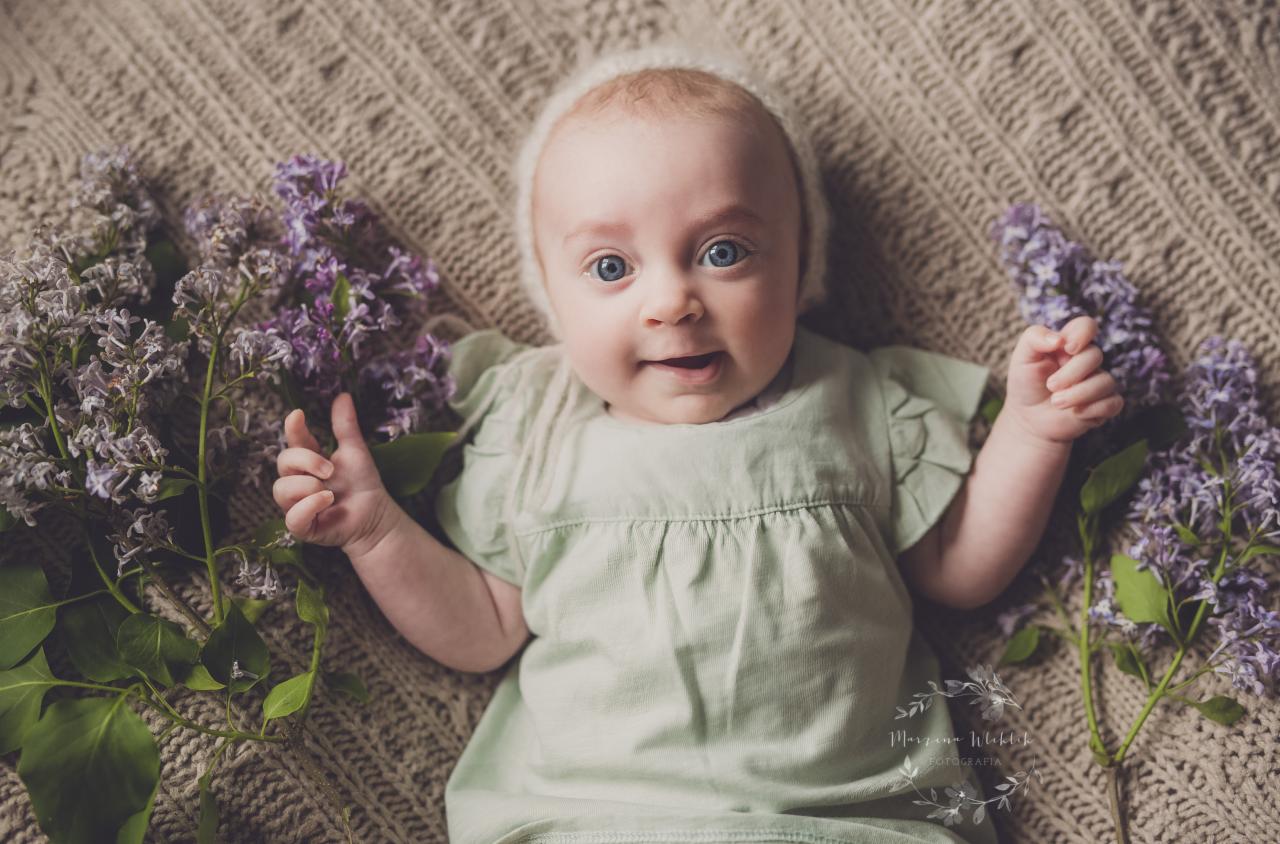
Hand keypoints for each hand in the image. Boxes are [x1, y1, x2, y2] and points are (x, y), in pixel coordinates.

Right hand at [273, 392, 400, 558]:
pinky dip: (307, 506)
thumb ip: (345, 426)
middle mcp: (297, 481)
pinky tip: (326, 500)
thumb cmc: (362, 483)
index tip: (298, 414)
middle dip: (306, 461)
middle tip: (330, 470)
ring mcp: (296, 504)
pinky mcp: (302, 527)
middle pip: (283, 462)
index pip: (293, 440)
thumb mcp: (354, 451)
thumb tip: (343, 395)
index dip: (293, 428)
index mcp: (308, 460)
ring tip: (331, 491)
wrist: (376, 515)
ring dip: (307, 486)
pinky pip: (292, 517)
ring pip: (281, 489)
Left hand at [1005, 316, 1123, 444]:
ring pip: (1106, 382)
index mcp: (1069, 345)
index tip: (1067, 348)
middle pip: (1095, 355)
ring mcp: (1098, 382)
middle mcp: (1087, 361)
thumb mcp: (1022, 358)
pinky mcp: (1104, 405)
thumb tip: (1059, 339)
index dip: (1082, 333)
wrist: (1027, 418)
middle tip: (1050, 385)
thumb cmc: (1026, 384)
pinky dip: (1093, 409)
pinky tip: (1076, 413)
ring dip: (1078, 394)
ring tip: (1056, 402)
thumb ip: (1033, 338)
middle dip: (1071, 373)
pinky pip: (1113, 403)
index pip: (1086, 326)